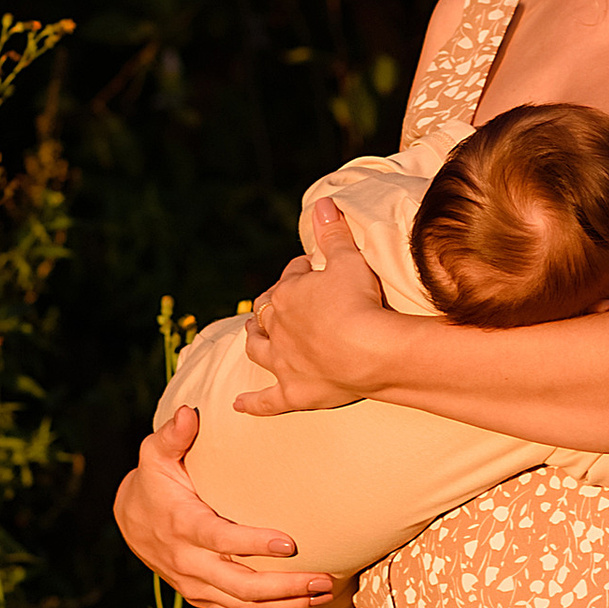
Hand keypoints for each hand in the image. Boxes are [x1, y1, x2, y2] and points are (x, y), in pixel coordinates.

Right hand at [111, 400, 342, 607]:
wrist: (131, 522)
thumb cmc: (155, 481)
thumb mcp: (155, 455)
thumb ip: (173, 435)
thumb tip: (189, 414)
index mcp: (181, 525)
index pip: (220, 539)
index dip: (253, 544)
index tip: (289, 543)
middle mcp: (188, 561)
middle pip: (239, 585)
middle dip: (284, 586)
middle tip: (322, 579)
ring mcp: (195, 584)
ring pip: (243, 606)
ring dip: (286, 605)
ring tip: (324, 594)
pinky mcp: (201, 597)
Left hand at [238, 200, 407, 411]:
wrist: (370, 351)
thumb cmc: (360, 302)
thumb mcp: (349, 260)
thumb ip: (333, 233)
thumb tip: (322, 202)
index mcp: (288, 295)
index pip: (291, 277)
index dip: (301, 271)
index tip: (312, 268)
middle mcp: (278, 329)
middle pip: (267, 313)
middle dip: (271, 305)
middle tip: (281, 302)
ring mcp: (284, 362)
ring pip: (259, 349)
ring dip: (254, 342)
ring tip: (251, 337)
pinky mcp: (294, 392)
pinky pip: (267, 399)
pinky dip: (252, 402)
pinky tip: (238, 405)